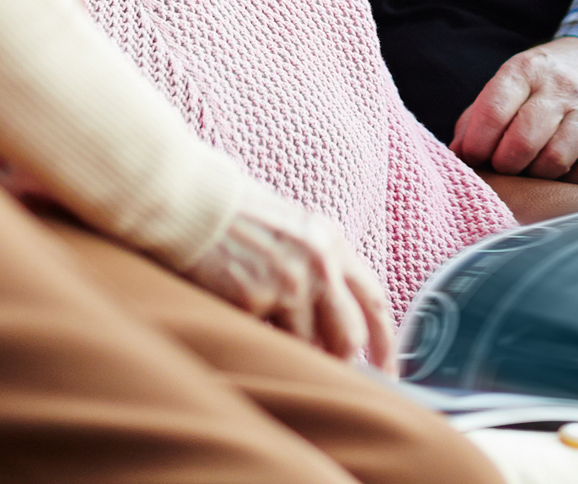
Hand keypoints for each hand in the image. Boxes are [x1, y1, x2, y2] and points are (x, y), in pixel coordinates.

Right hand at [186, 180, 395, 365]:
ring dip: (289, 352)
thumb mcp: (295, 231)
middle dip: (338, 362)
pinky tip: (236, 320)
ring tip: (265, 333)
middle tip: (324, 375)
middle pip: (348, 335)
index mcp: (331, 242)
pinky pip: (263, 341)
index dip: (385, 343)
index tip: (387, 372)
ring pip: (306, 347)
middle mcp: (318, 262)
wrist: (191, 203)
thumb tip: (333, 323)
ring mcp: (287, 282)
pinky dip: (254, 341)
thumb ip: (320, 268)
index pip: (373, 301)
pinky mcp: (253, 298)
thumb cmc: (237, 219)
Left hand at [452, 36, 577, 185]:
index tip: (473, 157)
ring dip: (535, 176)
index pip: (494, 110)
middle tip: (502, 168)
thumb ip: (478, 117)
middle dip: (504, 165)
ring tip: (529, 171)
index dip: (477, 144)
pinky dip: (569, 183)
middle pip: (523, 141)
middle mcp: (562, 88)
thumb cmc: (544, 82)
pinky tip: (560, 174)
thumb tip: (456, 155)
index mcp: (528, 69)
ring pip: (555, 160)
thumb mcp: (510, 83)